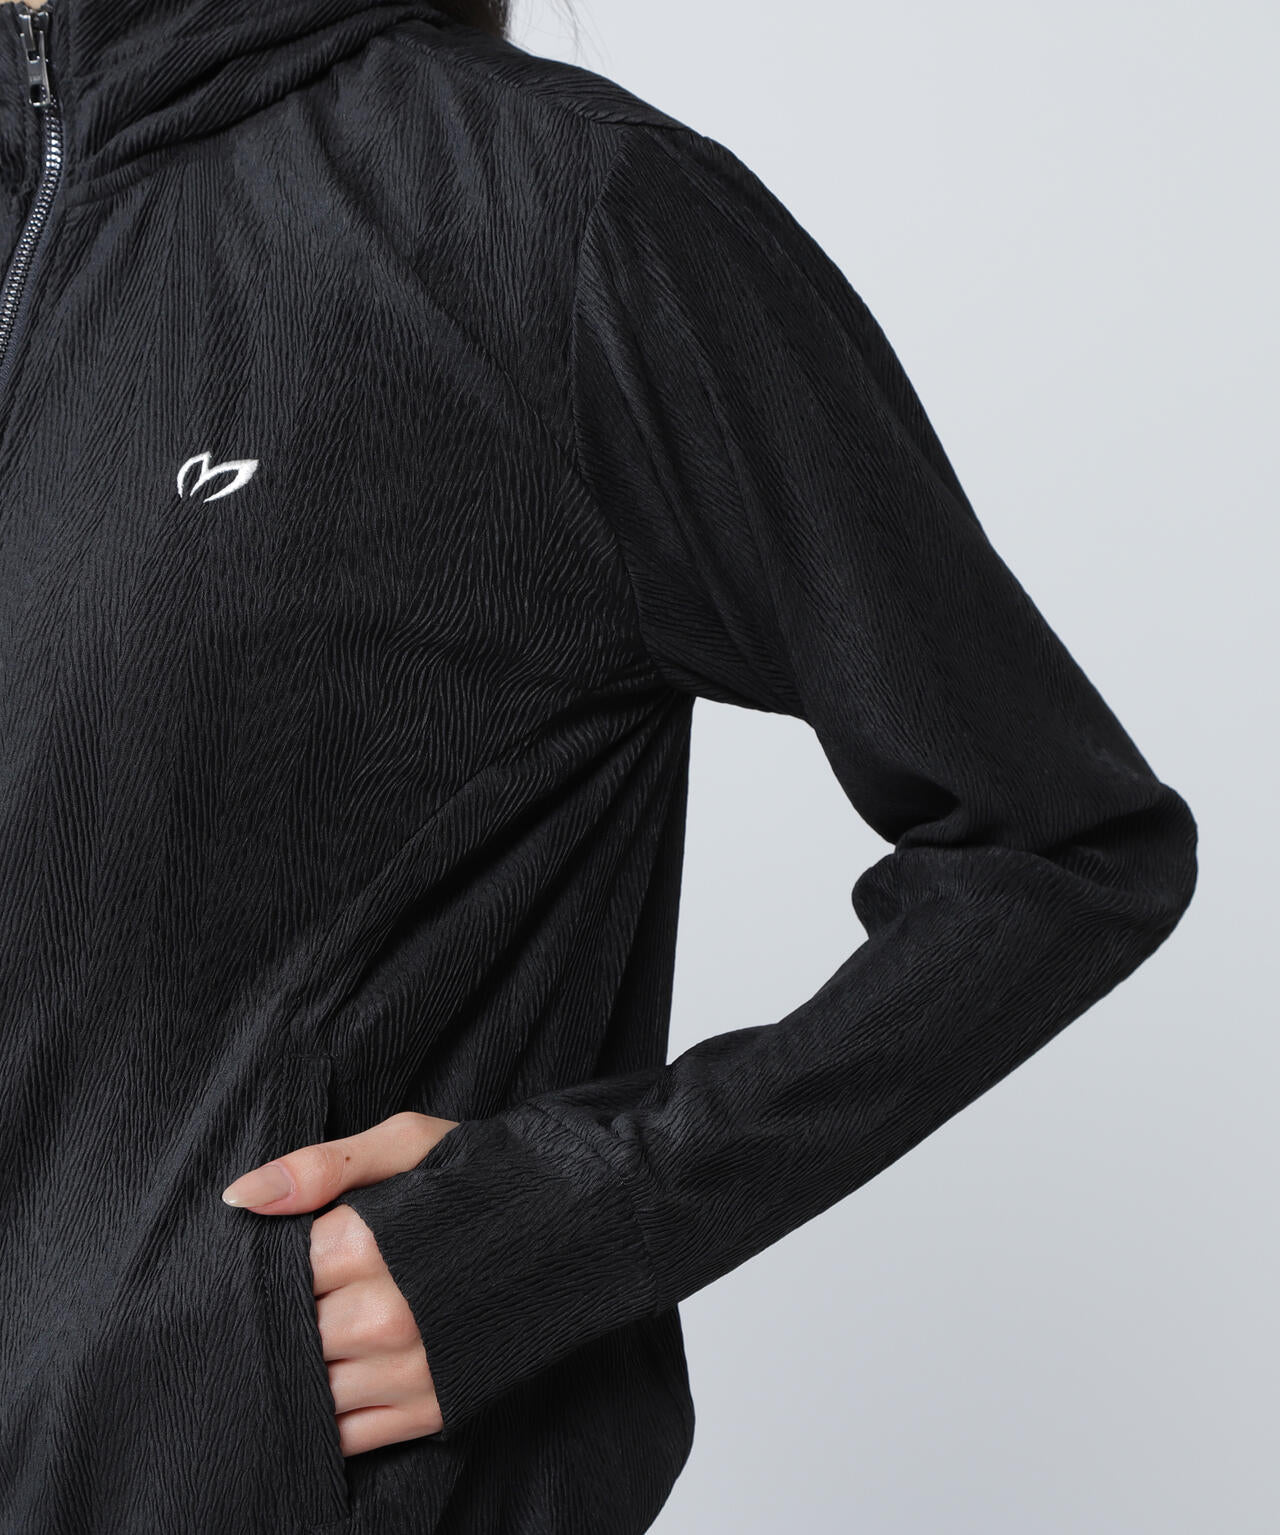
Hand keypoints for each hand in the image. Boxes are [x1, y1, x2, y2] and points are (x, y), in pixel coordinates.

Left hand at [220, 1111, 460, 1454]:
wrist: (583, 1221)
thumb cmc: (485, 1174)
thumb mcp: (409, 1142)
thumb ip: (320, 1167)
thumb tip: (238, 1197)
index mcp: (372, 1243)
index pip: (278, 1271)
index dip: (269, 1262)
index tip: (280, 1250)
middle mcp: (387, 1315)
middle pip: (288, 1334)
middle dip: (280, 1316)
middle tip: (289, 1294)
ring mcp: (410, 1369)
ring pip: (310, 1389)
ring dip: (300, 1368)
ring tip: (316, 1331)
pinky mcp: (432, 1409)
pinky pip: (346, 1436)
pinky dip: (326, 1417)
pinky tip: (334, 1378)